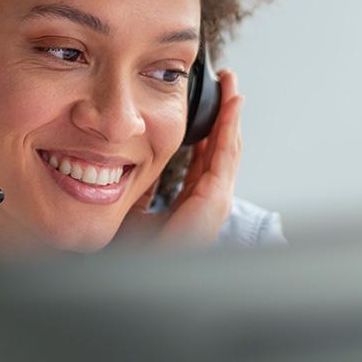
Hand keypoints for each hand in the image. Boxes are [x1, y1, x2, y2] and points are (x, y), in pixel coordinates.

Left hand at [116, 69, 243, 248]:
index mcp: (190, 207)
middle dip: (226, 118)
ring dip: (231, 120)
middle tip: (229, 86)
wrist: (131, 275)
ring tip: (232, 91)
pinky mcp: (210, 207)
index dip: (211, 132)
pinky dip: (228, 134)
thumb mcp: (131, 207)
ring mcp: (212, 208)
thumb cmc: (129, 252)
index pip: (207, 161)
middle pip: (223, 153)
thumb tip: (134, 161)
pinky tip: (229, 111)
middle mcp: (206, 207)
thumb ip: (139, 185)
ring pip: (227, 154)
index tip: (213, 106)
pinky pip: (222, 162)